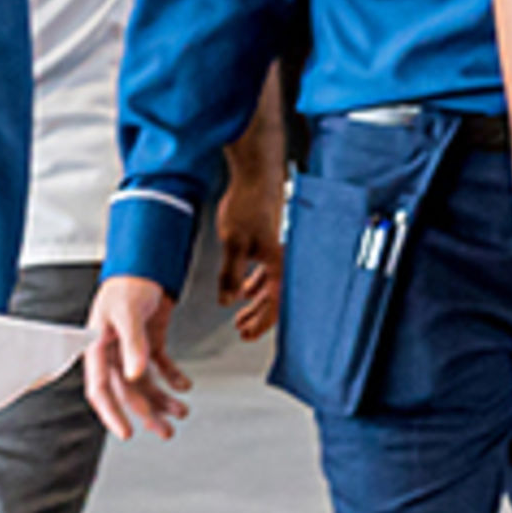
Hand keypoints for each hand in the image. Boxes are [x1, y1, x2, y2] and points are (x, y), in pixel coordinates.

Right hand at [84, 273, 189, 438]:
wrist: (145, 263)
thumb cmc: (129, 283)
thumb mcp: (128, 312)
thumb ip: (133, 344)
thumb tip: (136, 375)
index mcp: (97, 348)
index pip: (100, 389)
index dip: (112, 414)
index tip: (127, 433)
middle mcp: (113, 353)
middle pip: (127, 392)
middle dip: (146, 413)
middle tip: (166, 432)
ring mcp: (132, 349)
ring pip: (145, 384)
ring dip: (162, 400)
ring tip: (181, 413)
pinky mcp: (149, 342)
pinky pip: (160, 367)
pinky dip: (172, 377)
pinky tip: (184, 386)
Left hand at [214, 170, 284, 342]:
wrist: (257, 177)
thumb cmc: (250, 205)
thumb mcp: (233, 244)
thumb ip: (230, 276)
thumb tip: (226, 300)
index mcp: (280, 264)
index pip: (275, 305)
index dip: (261, 323)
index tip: (247, 335)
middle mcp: (285, 261)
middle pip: (275, 299)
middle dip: (257, 316)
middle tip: (242, 330)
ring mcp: (280, 252)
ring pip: (271, 286)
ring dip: (255, 301)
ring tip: (240, 313)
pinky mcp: (274, 243)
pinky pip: (268, 272)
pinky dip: (256, 284)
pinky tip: (244, 288)